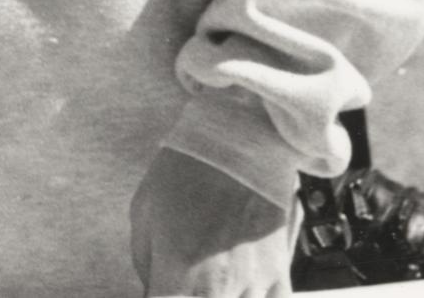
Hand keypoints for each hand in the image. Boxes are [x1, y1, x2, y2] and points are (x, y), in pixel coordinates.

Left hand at [130, 148, 293, 296]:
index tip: (158, 290)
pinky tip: (236, 287)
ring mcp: (253, 284)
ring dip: (218, 295)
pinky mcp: (279, 274)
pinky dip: (251, 297)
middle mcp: (219, 286)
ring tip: (206, 278)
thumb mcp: (143, 214)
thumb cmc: (186, 171)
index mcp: (179, 271)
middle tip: (180, 280)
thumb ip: (146, 265)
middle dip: (184, 297)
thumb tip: (151, 289)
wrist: (238, 140)